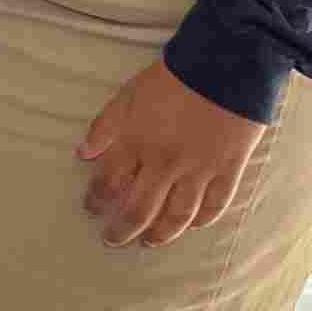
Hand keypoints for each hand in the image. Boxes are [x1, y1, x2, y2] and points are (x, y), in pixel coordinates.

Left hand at [78, 60, 268, 247]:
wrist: (225, 67)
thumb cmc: (171, 79)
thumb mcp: (126, 96)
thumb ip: (104, 127)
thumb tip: (82, 154)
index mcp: (136, 144)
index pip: (109, 183)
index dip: (97, 200)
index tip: (91, 210)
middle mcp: (165, 164)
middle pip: (139, 208)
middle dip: (122, 229)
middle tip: (113, 240)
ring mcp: (199, 170)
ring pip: (177, 214)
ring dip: (161, 233)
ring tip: (149, 243)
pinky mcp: (229, 169)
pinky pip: (216, 203)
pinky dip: (204, 219)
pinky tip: (193, 226)